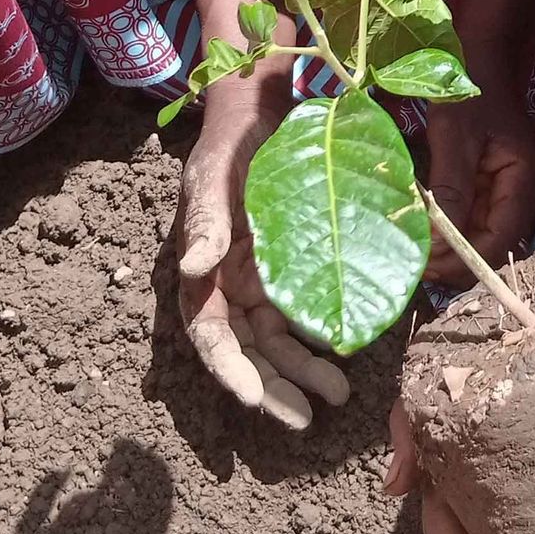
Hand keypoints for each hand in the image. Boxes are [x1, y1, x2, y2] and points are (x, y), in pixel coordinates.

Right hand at [177, 78, 350, 428]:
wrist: (263, 114)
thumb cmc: (232, 145)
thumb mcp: (215, 177)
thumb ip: (206, 221)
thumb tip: (193, 267)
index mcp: (200, 271)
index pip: (208, 333)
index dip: (228, 369)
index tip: (253, 397)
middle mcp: (226, 286)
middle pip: (246, 351)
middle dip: (272, 388)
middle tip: (305, 418)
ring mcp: (258, 282)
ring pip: (276, 342)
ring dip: (301, 372)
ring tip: (338, 393)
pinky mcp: (288, 273)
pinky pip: (301, 317)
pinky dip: (316, 340)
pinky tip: (340, 353)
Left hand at [424, 84, 534, 285]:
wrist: (475, 55)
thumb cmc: (467, 89)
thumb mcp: (454, 136)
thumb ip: (451, 188)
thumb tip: (439, 244)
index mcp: (522, 182)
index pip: (500, 243)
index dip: (465, 262)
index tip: (425, 267)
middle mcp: (519, 193)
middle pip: (492, 248)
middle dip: (455, 261)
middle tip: (413, 263)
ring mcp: (503, 191)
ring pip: (479, 238)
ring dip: (450, 250)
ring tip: (414, 251)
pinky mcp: (486, 185)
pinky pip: (470, 220)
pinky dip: (448, 230)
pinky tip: (422, 230)